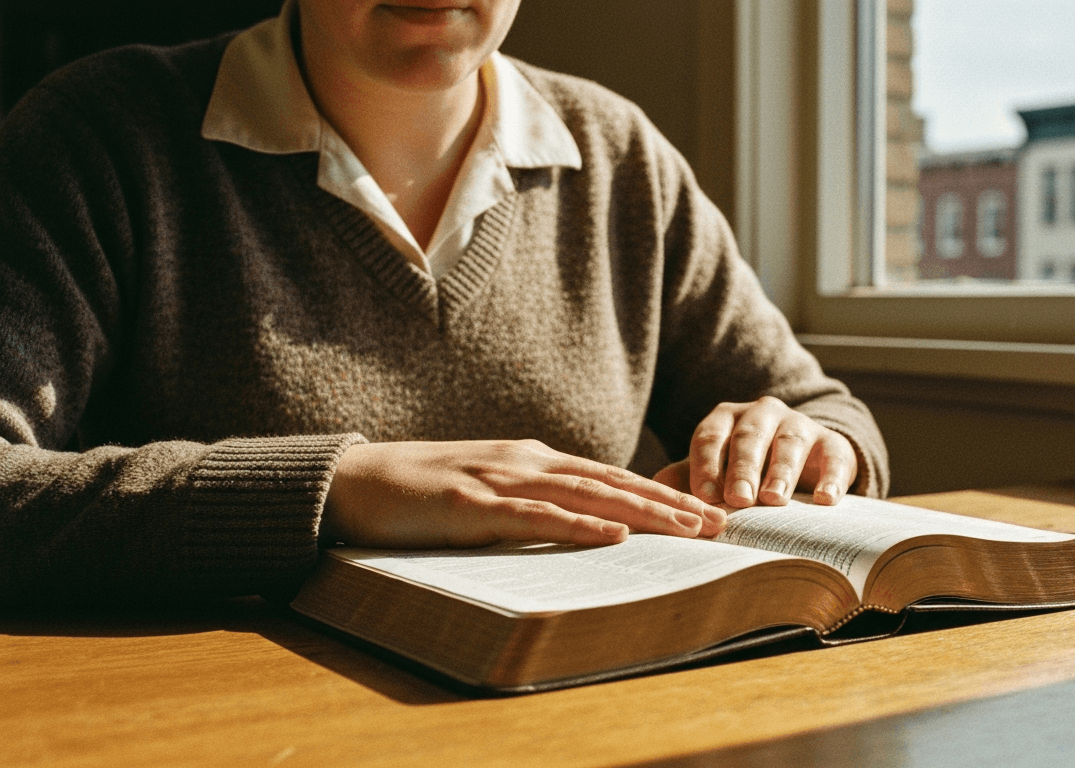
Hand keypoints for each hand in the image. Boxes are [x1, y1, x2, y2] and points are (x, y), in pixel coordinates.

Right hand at [322, 440, 726, 547]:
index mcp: (534, 460)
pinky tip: (612, 535)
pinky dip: (578, 525)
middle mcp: (527, 462)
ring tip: (687, 529)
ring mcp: (500, 479)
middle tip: (718, 524)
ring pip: (587, 494)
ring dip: (643, 513)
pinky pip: (534, 516)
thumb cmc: (423, 492)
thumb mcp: (490, 493)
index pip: (612, 478)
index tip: (705, 513)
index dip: (661, 494)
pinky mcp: (471, 503)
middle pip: (613, 482)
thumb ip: (534, 504)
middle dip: (670, 503)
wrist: (354, 481)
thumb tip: (584, 526)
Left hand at [653, 397, 857, 506]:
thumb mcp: (716, 471)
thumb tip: (650, 496)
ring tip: (774, 500)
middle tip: (737, 498)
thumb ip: (686, 480)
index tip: (704, 495)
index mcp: (726, 419)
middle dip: (742, 469)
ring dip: (781, 471)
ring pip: (789, 442)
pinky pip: (834, 456)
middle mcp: (762, 415)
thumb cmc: (746, 470)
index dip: (706, 464)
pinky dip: (831, 478)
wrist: (803, 461)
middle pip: (749, 438)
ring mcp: (799, 425)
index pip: (710, 436)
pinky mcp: (833, 443)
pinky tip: (824, 500)